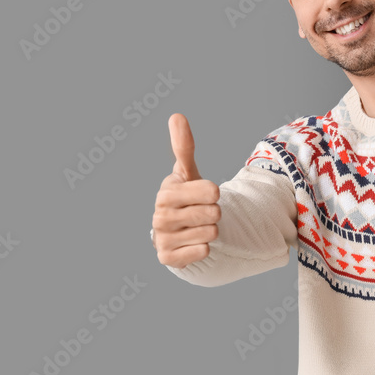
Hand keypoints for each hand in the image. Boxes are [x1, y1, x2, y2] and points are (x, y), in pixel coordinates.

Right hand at [153, 113, 220, 267]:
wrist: (175, 231)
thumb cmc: (185, 197)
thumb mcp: (187, 173)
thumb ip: (183, 147)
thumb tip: (177, 116)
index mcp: (167, 193)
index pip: (211, 192)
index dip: (214, 193)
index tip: (207, 194)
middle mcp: (160, 216)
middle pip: (212, 214)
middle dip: (214, 213)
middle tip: (202, 212)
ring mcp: (163, 238)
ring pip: (210, 233)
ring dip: (211, 230)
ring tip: (197, 226)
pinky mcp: (168, 258)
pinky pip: (202, 252)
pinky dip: (204, 247)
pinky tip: (193, 242)